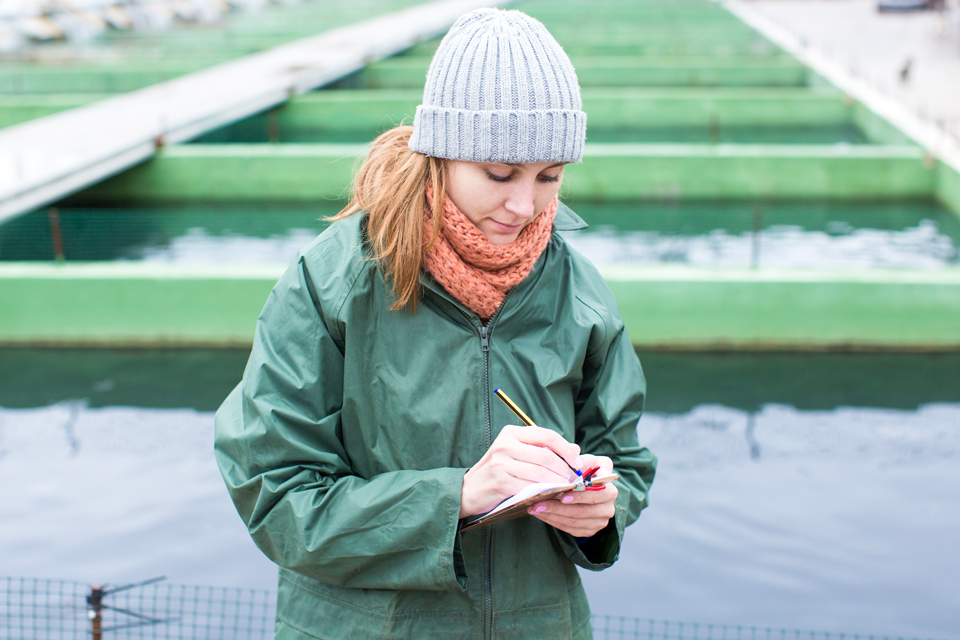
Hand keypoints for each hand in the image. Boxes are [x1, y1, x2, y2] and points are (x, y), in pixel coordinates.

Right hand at [460, 425, 580, 517]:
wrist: (469, 489)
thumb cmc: (498, 471)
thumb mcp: (518, 453)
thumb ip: (544, 449)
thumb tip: (575, 449)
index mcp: (512, 433)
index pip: (546, 435)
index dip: (566, 448)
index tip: (577, 461)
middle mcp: (506, 444)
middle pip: (545, 454)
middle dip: (564, 468)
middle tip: (574, 478)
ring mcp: (501, 463)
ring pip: (540, 471)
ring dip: (557, 481)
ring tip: (566, 487)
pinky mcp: (501, 481)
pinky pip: (530, 486)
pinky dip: (544, 490)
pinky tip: (551, 494)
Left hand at [527, 454, 616, 537]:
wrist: (582, 486)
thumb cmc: (581, 470)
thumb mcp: (582, 459)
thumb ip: (577, 455)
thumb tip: (573, 450)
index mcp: (609, 485)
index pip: (599, 493)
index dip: (581, 496)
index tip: (563, 496)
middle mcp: (609, 504)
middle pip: (585, 510)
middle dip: (560, 508)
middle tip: (540, 503)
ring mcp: (601, 519)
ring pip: (576, 521)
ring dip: (553, 515)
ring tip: (535, 508)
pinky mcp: (591, 529)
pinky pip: (572, 529)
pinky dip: (555, 522)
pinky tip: (541, 514)